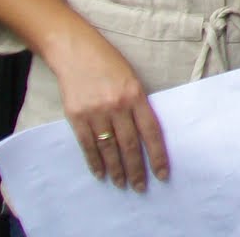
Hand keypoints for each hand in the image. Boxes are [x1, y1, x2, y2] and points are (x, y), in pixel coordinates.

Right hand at [48, 27, 167, 190]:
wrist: (76, 52)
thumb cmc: (108, 63)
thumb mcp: (132, 79)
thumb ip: (138, 104)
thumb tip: (145, 133)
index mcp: (136, 95)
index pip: (151, 131)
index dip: (157, 155)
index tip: (162, 174)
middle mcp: (117, 105)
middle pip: (130, 145)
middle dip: (137, 169)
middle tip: (140, 187)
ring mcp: (95, 112)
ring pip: (109, 148)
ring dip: (116, 170)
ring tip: (122, 184)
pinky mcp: (76, 116)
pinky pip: (87, 145)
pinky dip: (95, 161)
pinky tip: (101, 173)